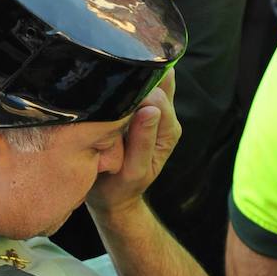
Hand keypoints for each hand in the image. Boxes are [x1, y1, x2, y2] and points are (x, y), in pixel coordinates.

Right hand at [86, 70, 180, 214]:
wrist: (112, 194)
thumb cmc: (120, 185)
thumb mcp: (133, 169)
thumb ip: (143, 140)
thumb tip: (150, 110)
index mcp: (168, 131)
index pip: (158, 100)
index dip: (137, 96)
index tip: (115, 103)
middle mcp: (164, 118)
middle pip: (154, 85)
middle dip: (132, 86)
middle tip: (109, 97)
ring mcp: (153, 111)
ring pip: (145, 81)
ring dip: (127, 84)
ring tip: (108, 95)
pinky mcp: (138, 109)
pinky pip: (134, 87)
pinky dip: (123, 86)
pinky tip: (110, 92)